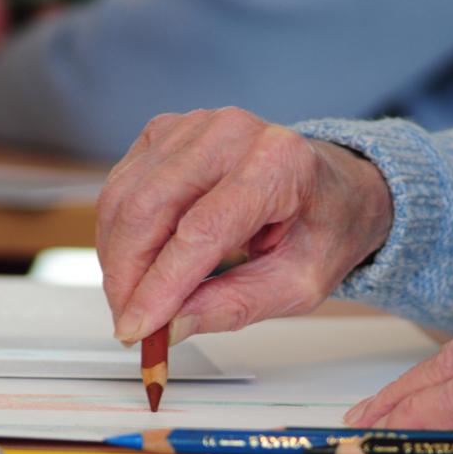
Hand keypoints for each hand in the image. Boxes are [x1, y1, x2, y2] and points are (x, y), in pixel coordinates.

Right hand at [95, 107, 392, 344]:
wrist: (335, 189)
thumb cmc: (324, 228)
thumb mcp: (297, 285)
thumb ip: (234, 306)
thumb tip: (172, 326)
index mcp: (278, 164)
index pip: (200, 231)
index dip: (160, 285)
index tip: (137, 327)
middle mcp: (232, 133)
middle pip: (150, 208)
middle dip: (127, 275)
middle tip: (128, 323)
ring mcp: (194, 126)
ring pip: (125, 197)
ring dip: (116, 257)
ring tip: (132, 299)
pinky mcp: (167, 132)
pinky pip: (122, 185)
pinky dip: (118, 231)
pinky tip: (136, 261)